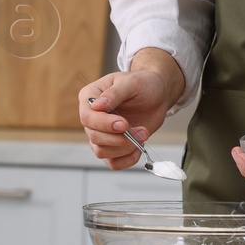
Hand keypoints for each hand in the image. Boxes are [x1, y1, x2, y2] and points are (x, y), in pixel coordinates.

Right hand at [79, 49, 184, 169]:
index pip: (88, 117)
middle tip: (142, 130)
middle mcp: (92, 117)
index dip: (104, 124)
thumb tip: (96, 106)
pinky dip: (127, 159)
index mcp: (90, 97)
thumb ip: (114, 93)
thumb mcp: (131, 82)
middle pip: (95, 137)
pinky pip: (113, 162)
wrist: (157, 95)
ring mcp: (101, 133)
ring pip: (102, 152)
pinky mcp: (112, 146)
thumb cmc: (143, 84)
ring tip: (143, 134)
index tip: (124, 124)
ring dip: (126, 147)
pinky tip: (139, 147)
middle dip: (120, 137)